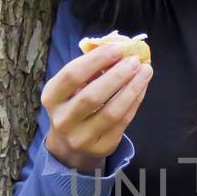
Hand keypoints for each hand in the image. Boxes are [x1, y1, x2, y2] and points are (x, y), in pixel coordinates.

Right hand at [42, 39, 152, 173]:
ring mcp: (81, 137)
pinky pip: (123, 122)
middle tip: (134, 60)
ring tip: (145, 71)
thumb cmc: (74, 103)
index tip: (117, 48)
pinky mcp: (101, 147)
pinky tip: (142, 87)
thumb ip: (91, 68)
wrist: (71, 144)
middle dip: (117, 76)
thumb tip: (120, 49)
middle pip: (92, 96)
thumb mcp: (73, 86)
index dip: (96, 60)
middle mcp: (62, 119)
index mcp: (51, 97)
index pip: (72, 75)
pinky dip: (135, 101)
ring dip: (132, 89)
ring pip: (111, 112)